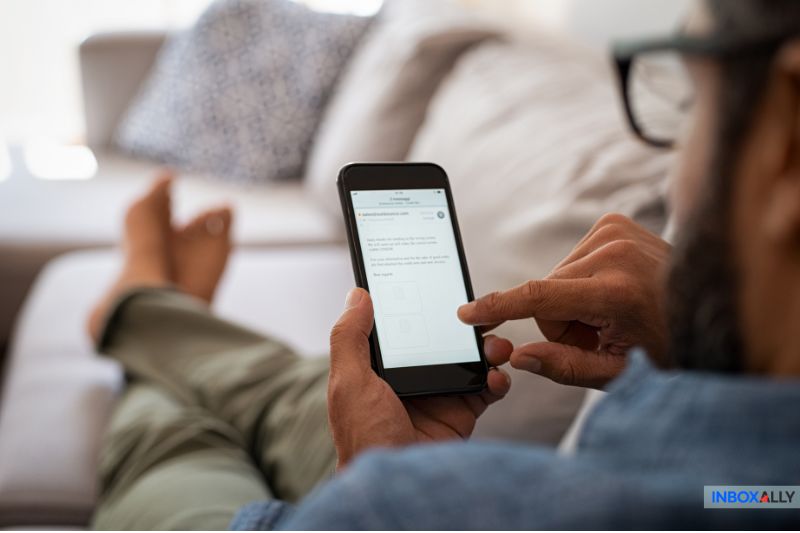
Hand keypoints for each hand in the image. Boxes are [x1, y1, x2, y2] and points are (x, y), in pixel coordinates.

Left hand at [328, 288, 511, 468]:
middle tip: (482, 315)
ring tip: (496, 346)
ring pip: (470, 359)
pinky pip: (486, 389)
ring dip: (488, 348)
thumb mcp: (349, 382)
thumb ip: (350, 337)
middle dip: (466, 326)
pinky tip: (496, 377)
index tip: (441, 286)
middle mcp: (412, 377)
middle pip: (444, 339)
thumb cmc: (364, 437)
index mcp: (382, 367)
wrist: (398, 489)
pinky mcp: (461, 414)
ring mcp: (439, 395)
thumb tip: (357, 294)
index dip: (423, 307)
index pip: (406, 326)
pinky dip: (497, 380)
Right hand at [458, 214, 670, 388]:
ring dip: (572, 300)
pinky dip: (582, 280)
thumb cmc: (668, 346)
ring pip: (556, 277)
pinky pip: (571, 259)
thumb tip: (518, 358)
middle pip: (545, 293)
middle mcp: (615, 252)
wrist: (711, 307)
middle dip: (561, 320)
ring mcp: (616, 231)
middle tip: (601, 333)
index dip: (498, 307)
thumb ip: (564, 366)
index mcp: (617, 292)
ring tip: (613, 312)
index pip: (539, 297)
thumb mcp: (618, 372)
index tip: (467, 313)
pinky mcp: (614, 222)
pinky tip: (613, 290)